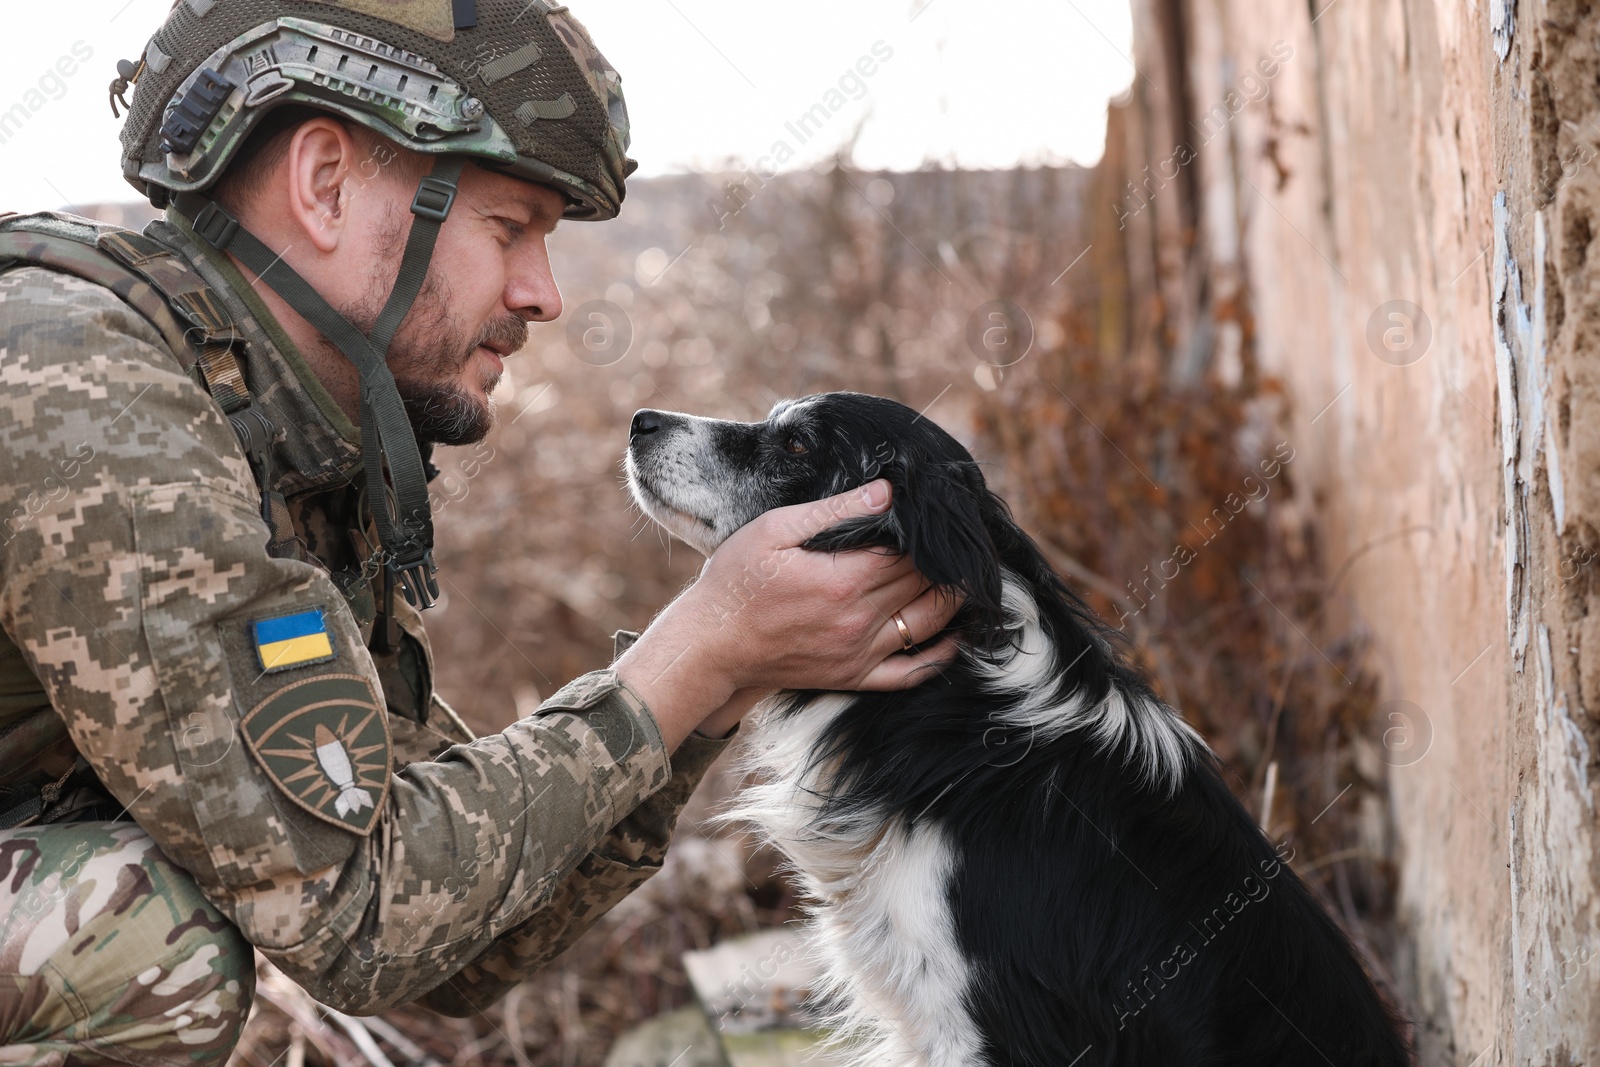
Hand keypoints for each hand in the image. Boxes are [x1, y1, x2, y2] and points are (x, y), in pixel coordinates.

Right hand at [615, 479, 961, 749]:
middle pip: (922, 585)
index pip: (907, 554)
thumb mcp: (775, 530)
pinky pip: (909, 673)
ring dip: (954, 602)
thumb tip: (885, 492)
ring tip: (969, 580)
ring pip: (926, 625)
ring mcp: (857, 653)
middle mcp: (857, 620)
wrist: (711, 644)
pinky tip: (953, 638)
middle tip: (964, 544)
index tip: (942, 519)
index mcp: (842, 579)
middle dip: (945, 563)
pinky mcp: (852, 677)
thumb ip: (833, 510)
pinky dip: (939, 657)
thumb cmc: (735, 581)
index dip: (928, 536)